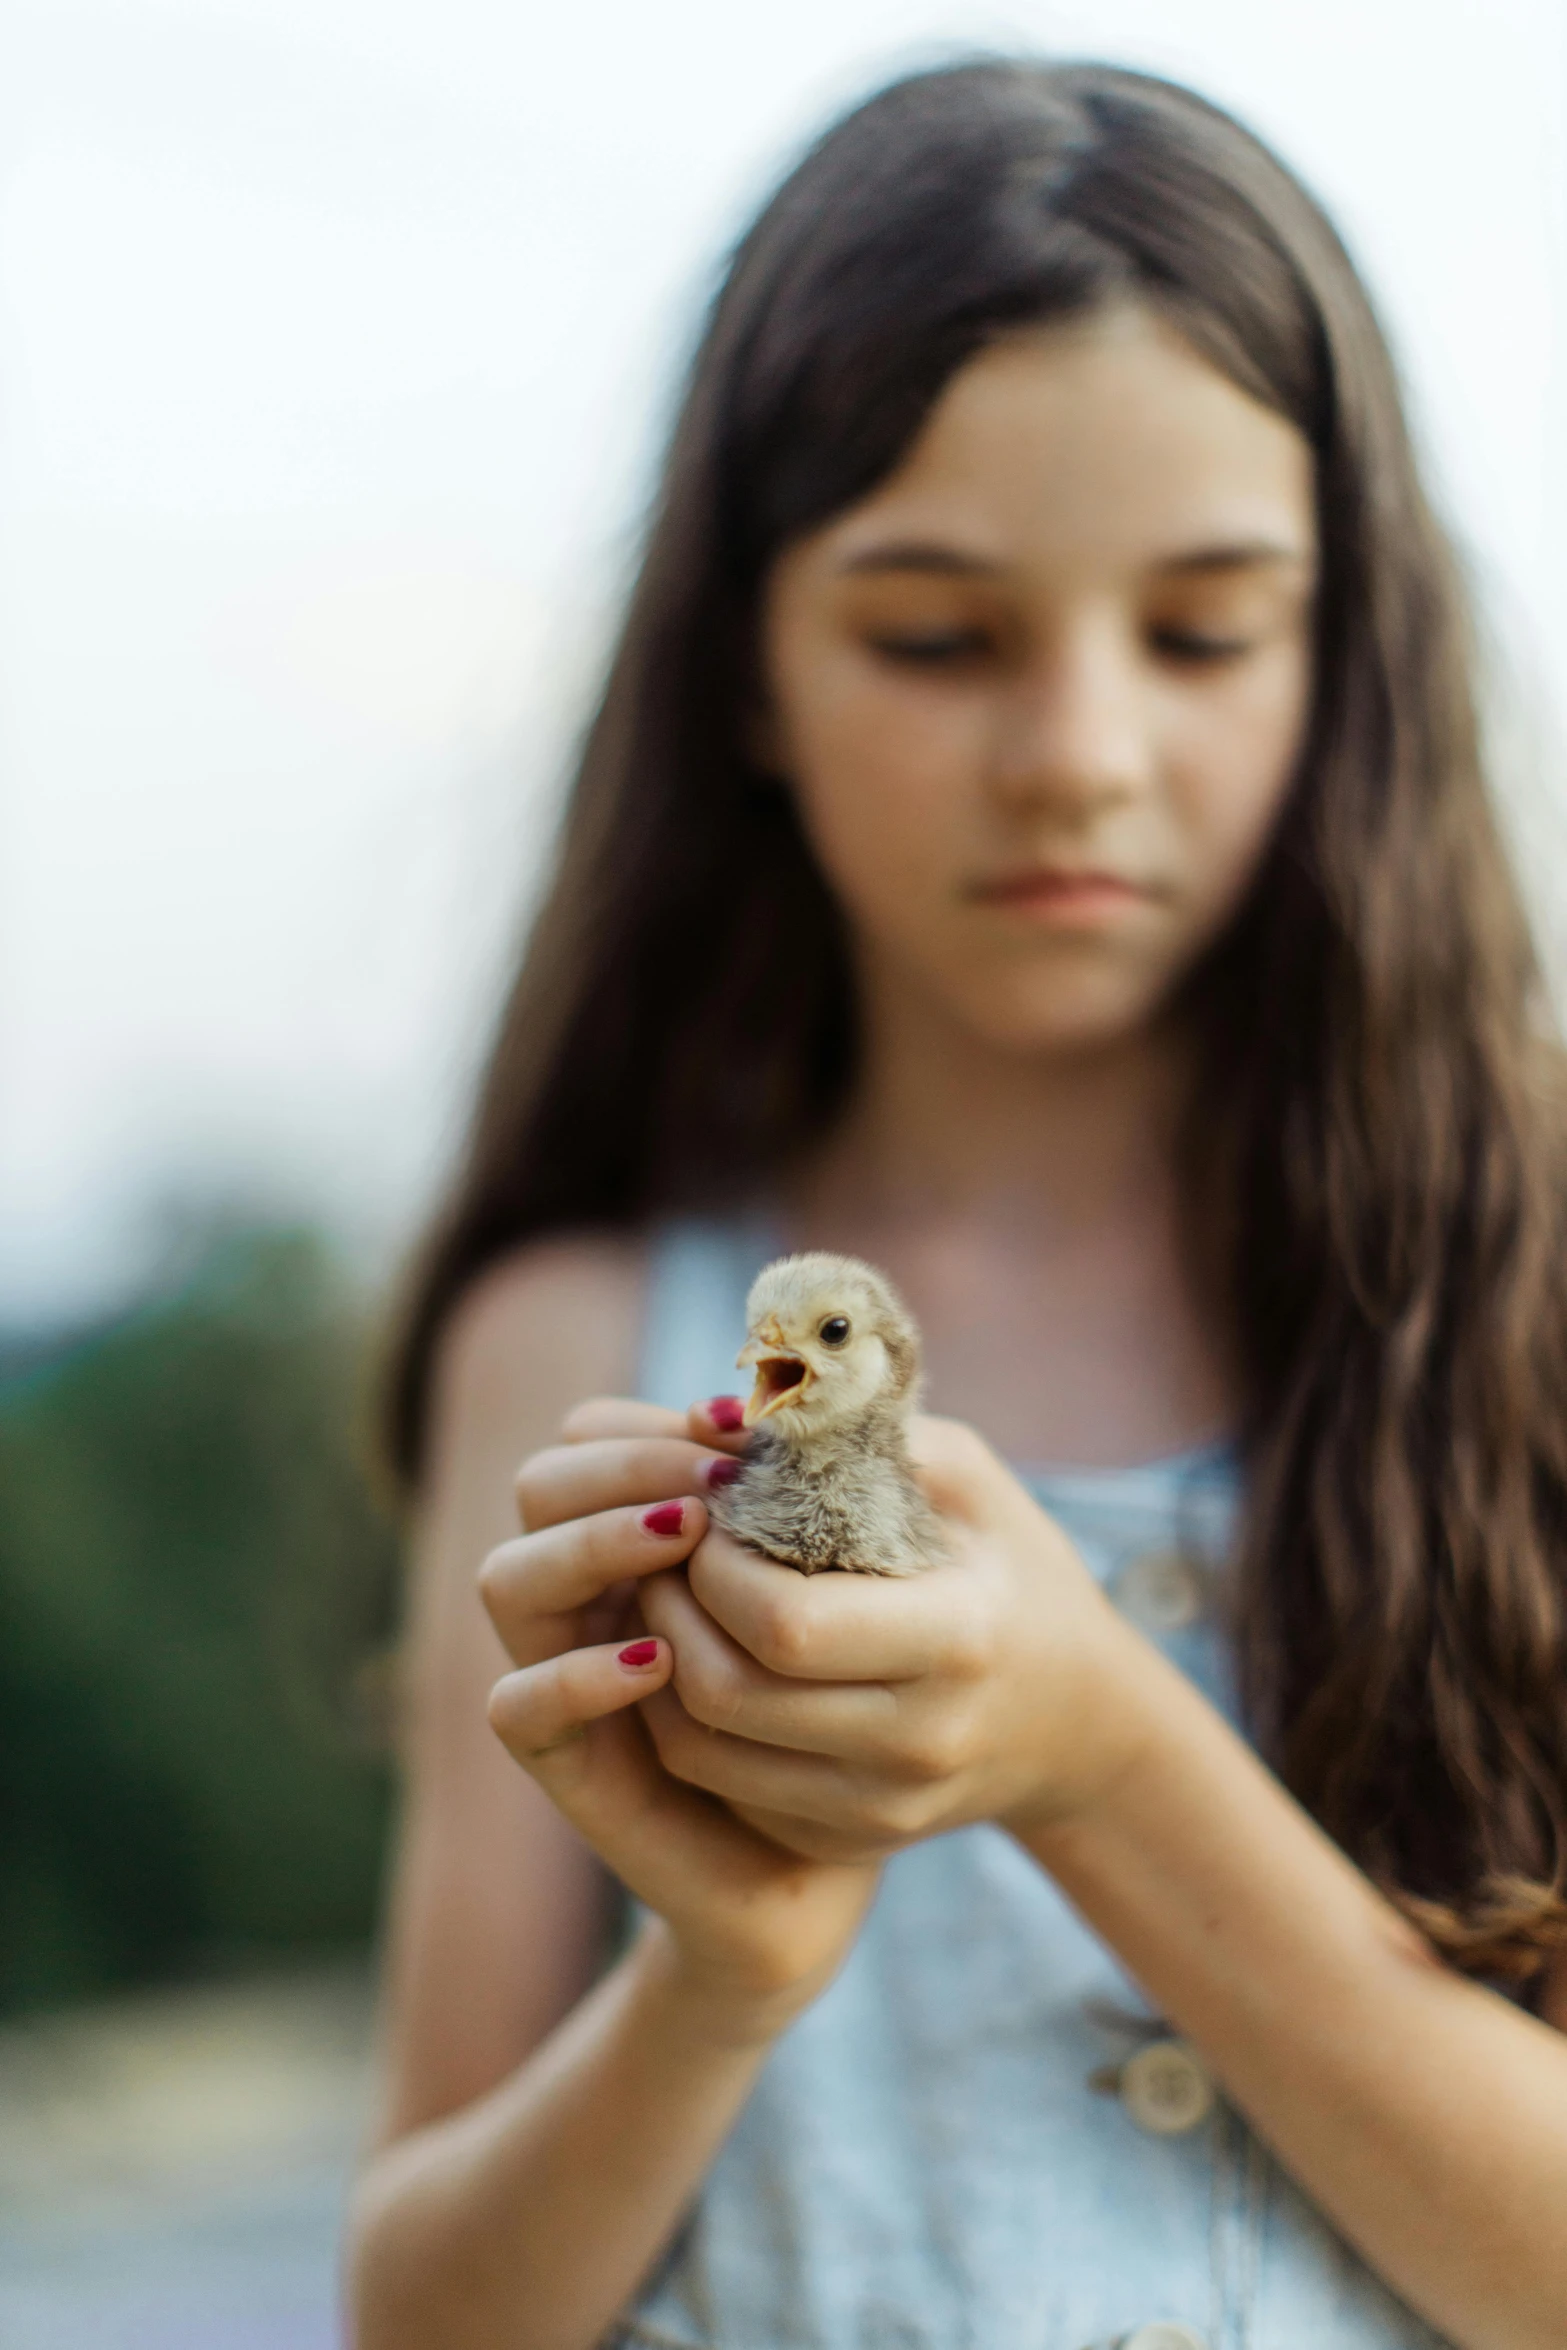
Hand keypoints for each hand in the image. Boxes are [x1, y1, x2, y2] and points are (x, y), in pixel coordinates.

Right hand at [479, 1399, 878, 2039]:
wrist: (831, 1862)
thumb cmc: (852, 1709)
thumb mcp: (845, 1591)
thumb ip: (816, 1502)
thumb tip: (817, 1406)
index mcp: (643, 1538)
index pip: (591, 1434)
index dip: (656, 1418)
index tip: (743, 1424)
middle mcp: (591, 1597)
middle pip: (540, 1484)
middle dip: (626, 1465)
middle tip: (719, 1482)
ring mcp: (568, 1676)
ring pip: (508, 1579)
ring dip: (591, 1545)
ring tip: (686, 1541)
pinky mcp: (572, 1767)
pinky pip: (517, 1707)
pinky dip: (575, 1676)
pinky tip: (661, 1659)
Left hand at [636, 1416, 1152, 1864]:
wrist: (1075, 1716)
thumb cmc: (1008, 1567)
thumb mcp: (963, 1476)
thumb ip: (852, 1436)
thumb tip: (714, 1416)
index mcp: (957, 1638)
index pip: (783, 1624)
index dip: (714, 1566)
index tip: (705, 1513)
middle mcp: (921, 1739)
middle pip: (729, 1693)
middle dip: (669, 1610)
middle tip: (660, 1555)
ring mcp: (887, 1804)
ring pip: (707, 1753)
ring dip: (662, 1669)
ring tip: (668, 1602)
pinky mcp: (856, 1838)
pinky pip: (727, 1792)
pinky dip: (690, 1727)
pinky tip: (700, 1664)